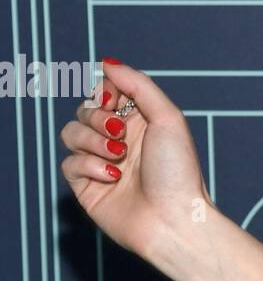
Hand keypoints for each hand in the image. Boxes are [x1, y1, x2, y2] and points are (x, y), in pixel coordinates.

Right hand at [60, 58, 212, 265]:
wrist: (171, 218)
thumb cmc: (177, 168)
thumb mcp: (167, 117)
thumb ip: (138, 86)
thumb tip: (108, 62)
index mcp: (141, 118)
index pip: (107, 90)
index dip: (104, 90)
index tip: (112, 98)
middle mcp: (119, 137)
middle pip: (84, 109)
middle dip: (97, 117)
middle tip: (120, 133)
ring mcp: (101, 160)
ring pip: (70, 133)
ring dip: (92, 141)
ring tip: (118, 156)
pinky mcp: (86, 185)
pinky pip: (69, 163)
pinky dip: (89, 166)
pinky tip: (112, 178)